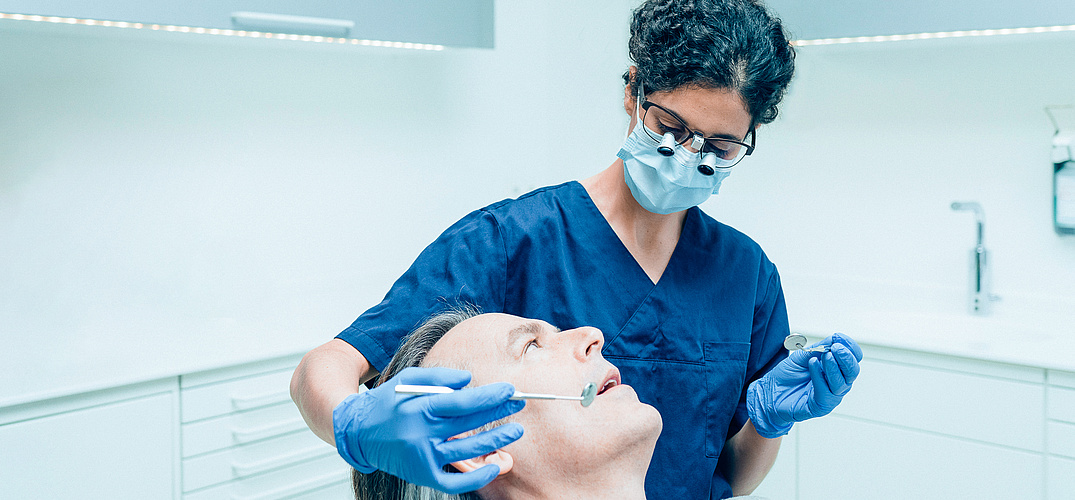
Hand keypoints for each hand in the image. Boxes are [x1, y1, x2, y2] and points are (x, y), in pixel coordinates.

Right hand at [333, 366, 524, 492]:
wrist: (357, 432)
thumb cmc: (387, 402)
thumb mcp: (408, 380)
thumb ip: (439, 378)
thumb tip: (469, 381)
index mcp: (419, 408)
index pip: (462, 403)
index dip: (489, 396)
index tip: (510, 390)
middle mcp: (421, 434)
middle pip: (469, 425)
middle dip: (498, 412)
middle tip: (519, 403)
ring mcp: (422, 458)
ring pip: (468, 452)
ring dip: (496, 441)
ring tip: (516, 430)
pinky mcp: (422, 475)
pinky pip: (455, 482)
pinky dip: (477, 478)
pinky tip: (495, 466)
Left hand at [747, 333, 862, 437]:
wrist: (770, 393)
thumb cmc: (786, 376)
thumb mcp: (803, 356)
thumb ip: (819, 348)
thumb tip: (836, 338)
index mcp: (835, 370)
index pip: (853, 360)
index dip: (850, 348)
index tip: (840, 339)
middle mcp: (836, 383)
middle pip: (852, 372)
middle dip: (846, 358)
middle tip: (836, 347)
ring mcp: (830, 396)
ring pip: (841, 383)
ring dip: (833, 367)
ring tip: (825, 355)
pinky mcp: (820, 406)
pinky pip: (825, 392)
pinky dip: (820, 376)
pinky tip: (812, 364)